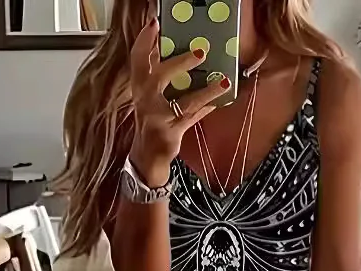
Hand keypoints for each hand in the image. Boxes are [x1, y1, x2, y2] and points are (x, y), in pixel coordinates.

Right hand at [128, 16, 229, 186]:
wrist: (146, 157)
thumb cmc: (152, 121)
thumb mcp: (150, 95)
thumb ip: (159, 72)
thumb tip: (179, 48)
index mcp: (139, 87)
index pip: (137, 59)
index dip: (144, 41)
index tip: (154, 23)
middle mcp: (145, 101)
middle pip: (158, 76)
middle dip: (179, 62)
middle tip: (201, 51)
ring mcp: (157, 118)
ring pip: (183, 101)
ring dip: (205, 90)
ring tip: (222, 81)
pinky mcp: (170, 133)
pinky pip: (192, 118)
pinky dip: (207, 107)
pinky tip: (220, 98)